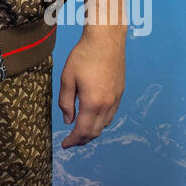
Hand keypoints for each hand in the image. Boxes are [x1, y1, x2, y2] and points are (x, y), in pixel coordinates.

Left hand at [57, 29, 124, 148]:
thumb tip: (68, 121)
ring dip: (92, 131)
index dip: (73, 141)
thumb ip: (66, 102)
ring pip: (104, 124)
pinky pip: (111, 114)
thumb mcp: (67, 78)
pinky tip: (93, 116)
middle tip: (71, 141)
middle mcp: (107, 104)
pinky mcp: (120, 92)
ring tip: (80, 130)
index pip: (83, 131)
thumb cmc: (84, 55)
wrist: (106, 39)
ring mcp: (116, 99)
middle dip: (82, 139)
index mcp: (93, 102)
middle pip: (95, 132)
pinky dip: (101, 121)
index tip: (65, 145)